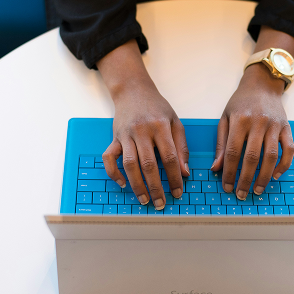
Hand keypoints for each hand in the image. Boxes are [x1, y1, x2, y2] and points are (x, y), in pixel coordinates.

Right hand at [98, 40, 189, 209]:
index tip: (178, 192)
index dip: (175, 177)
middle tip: (161, 203)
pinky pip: (109, 158)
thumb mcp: (175, 122)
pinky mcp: (114, 137)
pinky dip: (113, 173)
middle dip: (156, 187)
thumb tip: (184, 172)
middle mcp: (142, 131)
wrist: (133, 90)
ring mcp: (125, 134)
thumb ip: (182, 147)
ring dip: (136, 185)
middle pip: (149, 164)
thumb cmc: (156, 107)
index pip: (170, 157)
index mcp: (161, 126)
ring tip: (144, 200)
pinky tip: (123, 184)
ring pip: (129, 164)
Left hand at [212, 63, 293, 199]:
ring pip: (271, 156)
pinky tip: (276, 175)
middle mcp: (258, 123)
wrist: (262, 84)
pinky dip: (284, 165)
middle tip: (241, 194)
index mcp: (240, 120)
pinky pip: (288, 150)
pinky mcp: (287, 128)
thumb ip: (221, 143)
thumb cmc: (241, 103)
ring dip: (264, 176)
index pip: (233, 152)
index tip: (227, 187)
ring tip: (257, 190)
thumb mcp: (225, 118)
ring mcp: (274, 125)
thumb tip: (215, 168)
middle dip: (246, 179)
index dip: (229, 172)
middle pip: (252, 157)